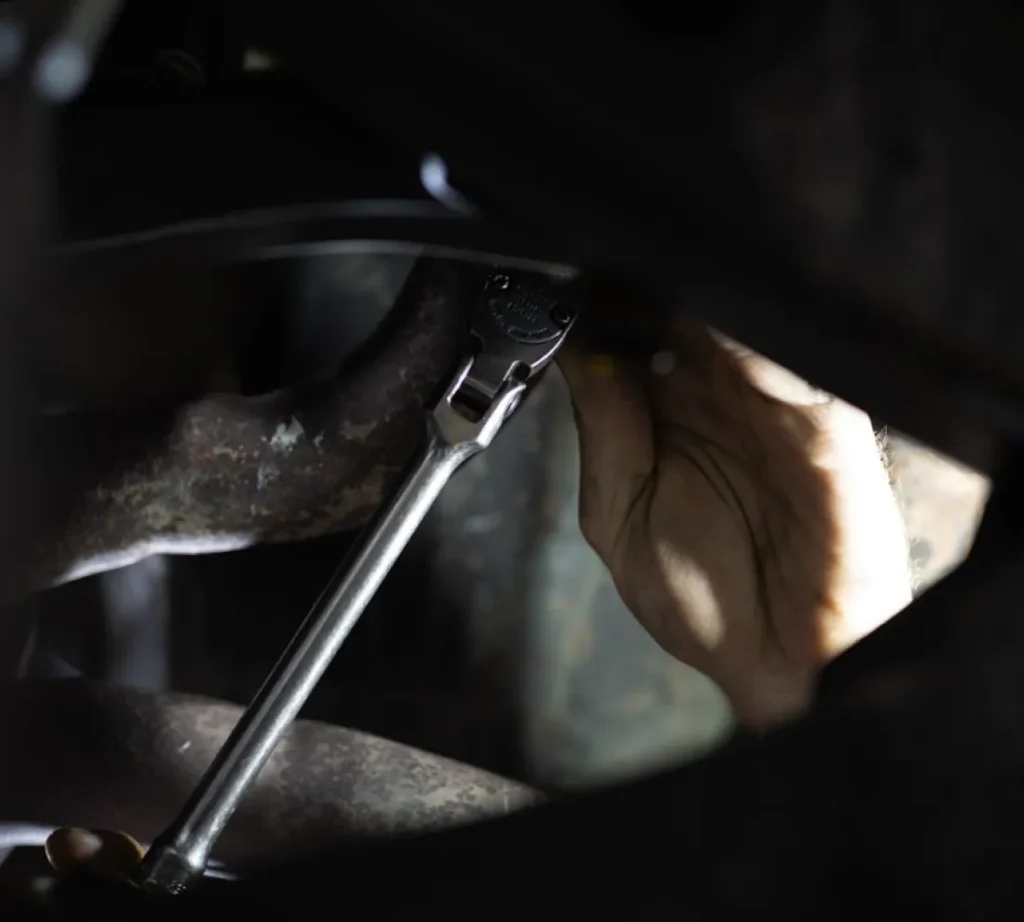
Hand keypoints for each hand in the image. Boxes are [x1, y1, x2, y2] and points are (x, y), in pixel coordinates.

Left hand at [559, 321, 911, 727]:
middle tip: (612, 274)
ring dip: (703, 304)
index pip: (634, 326)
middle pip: (687, 308)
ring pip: (744, 325)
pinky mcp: (833, 431)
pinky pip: (802, 372)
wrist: (782, 665)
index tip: (565, 286)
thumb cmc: (705, 600)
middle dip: (650, 287)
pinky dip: (762, 349)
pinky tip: (721, 337)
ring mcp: (778, 405)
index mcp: (670, 409)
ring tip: (661, 292)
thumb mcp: (619, 516)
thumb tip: (579, 353)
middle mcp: (725, 394)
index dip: (602, 301)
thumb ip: (604, 433)